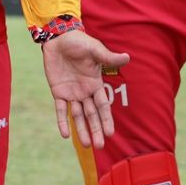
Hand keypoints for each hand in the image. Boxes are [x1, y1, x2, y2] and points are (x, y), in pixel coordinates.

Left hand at [41, 30, 130, 149]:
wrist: (59, 38)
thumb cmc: (79, 42)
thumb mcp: (95, 49)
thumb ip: (108, 57)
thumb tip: (127, 57)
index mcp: (95, 84)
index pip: (102, 106)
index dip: (106, 119)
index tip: (110, 134)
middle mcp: (85, 92)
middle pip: (91, 115)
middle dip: (96, 130)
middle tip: (99, 146)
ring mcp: (71, 93)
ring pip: (78, 116)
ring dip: (81, 130)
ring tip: (86, 145)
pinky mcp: (58, 91)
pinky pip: (60, 109)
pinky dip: (62, 121)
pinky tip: (65, 135)